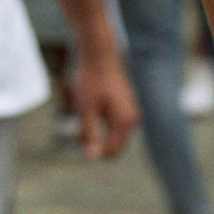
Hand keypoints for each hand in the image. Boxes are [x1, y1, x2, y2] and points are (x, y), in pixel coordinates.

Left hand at [66, 41, 138, 161]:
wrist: (100, 56)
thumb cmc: (91, 80)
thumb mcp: (86, 109)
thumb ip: (90, 134)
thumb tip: (92, 157)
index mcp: (125, 122)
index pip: (112, 151)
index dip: (94, 151)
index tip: (79, 136)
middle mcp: (133, 120)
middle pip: (115, 147)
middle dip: (98, 144)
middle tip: (81, 124)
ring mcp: (132, 114)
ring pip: (115, 137)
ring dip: (100, 134)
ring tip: (87, 114)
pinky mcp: (127, 108)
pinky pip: (116, 127)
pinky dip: (103, 126)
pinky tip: (93, 109)